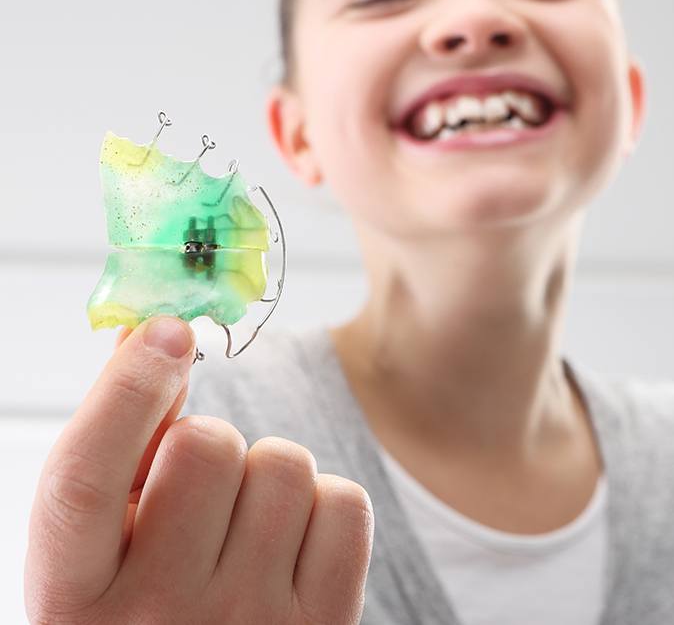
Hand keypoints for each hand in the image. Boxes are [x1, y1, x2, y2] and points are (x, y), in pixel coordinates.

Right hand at [25, 317, 373, 623]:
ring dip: (270, 476)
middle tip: (204, 490)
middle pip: (208, 446)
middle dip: (211, 443)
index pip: (83, 478)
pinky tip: (295, 546)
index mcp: (75, 599)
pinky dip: (325, 507)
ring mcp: (248, 624)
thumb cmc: (149, 602)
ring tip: (246, 527)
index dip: (127, 388)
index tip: (166, 330)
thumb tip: (148, 332)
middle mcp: (157, 618)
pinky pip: (346, 504)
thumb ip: (120, 444)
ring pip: (285, 464)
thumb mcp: (104, 546)